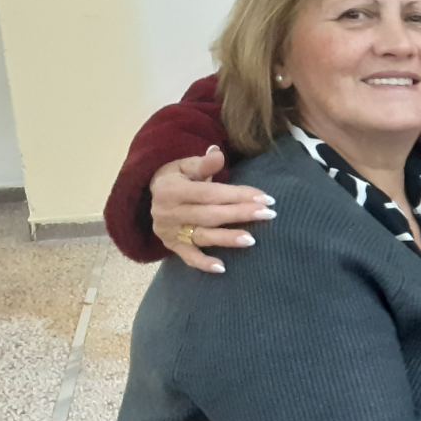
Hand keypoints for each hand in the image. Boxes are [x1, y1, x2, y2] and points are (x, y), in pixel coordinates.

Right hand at [150, 147, 274, 273]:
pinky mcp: (171, 245)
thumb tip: (218, 152)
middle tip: (268, 214)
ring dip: (227, 239)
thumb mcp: (186, 165)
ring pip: (202, 236)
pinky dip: (203, 263)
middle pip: (210, 215)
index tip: (265, 198)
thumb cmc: (178, 177)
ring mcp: (169, 231)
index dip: (238, 195)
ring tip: (252, 240)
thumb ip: (203, 163)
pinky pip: (188, 257)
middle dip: (241, 214)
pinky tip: (222, 268)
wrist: (151, 194)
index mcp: (170, 189)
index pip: (210, 193)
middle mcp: (167, 212)